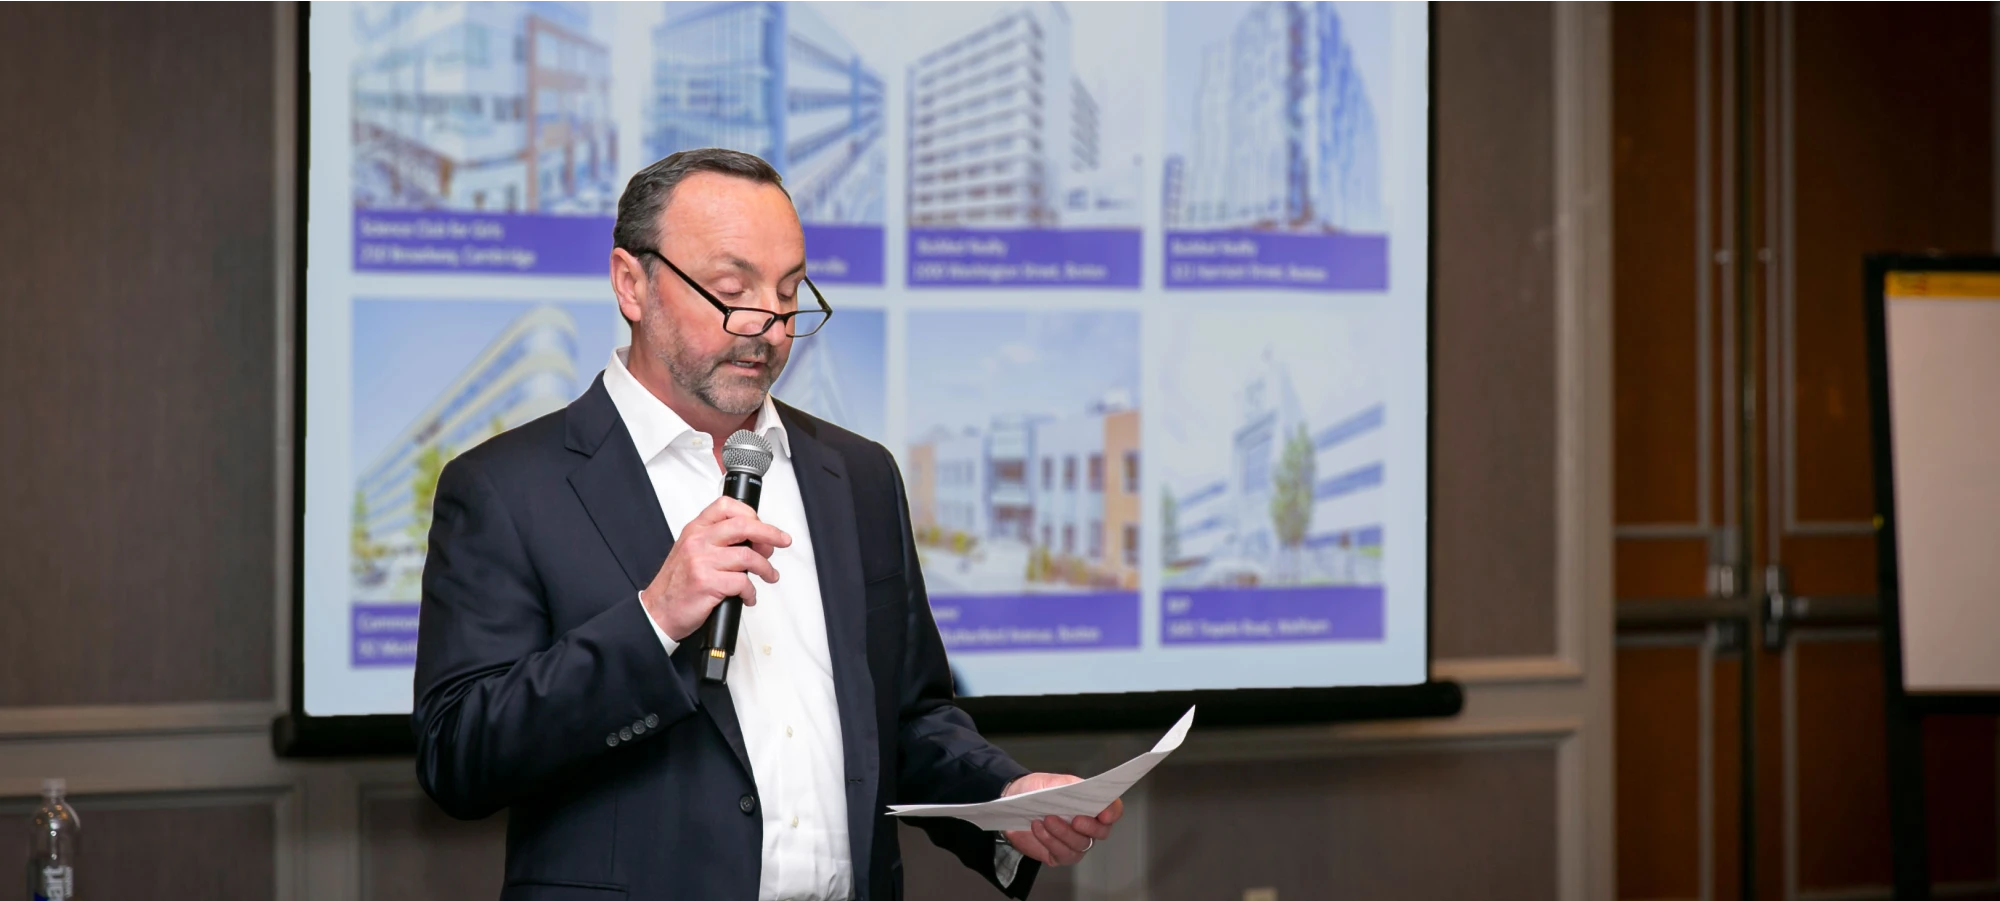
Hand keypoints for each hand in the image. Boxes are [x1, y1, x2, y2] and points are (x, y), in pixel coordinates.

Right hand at [641, 497, 790, 640]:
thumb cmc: (678, 584)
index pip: (726, 506)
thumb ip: (719, 541)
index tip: (763, 526)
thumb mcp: (692, 551)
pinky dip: (751, 592)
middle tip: (782, 542)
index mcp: (695, 530)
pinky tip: (748, 597)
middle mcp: (698, 542)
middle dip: (770, 533)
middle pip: (743, 526)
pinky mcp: (708, 584)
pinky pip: (743, 583)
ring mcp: (702, 562)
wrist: (658, 611)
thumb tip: (756, 541)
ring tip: (769, 576)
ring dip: (765, 568)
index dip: (751, 514)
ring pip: (748, 556)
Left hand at [999, 773, 1121, 866]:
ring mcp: (1074, 842)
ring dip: (1063, 832)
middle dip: (1089, 827)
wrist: (1012, 803)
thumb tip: (1082, 790)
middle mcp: (1087, 826)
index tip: (1105, 814)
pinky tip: (1038, 828)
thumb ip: (1069, 786)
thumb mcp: (1052, 781)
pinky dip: (1049, 840)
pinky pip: (1062, 853)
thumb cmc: (1036, 791)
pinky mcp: (1059, 854)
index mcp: (1091, 804)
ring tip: (1046, 818)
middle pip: (1101, 832)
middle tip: (1075, 819)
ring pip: (1080, 844)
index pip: (1113, 810)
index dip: (1113, 812)